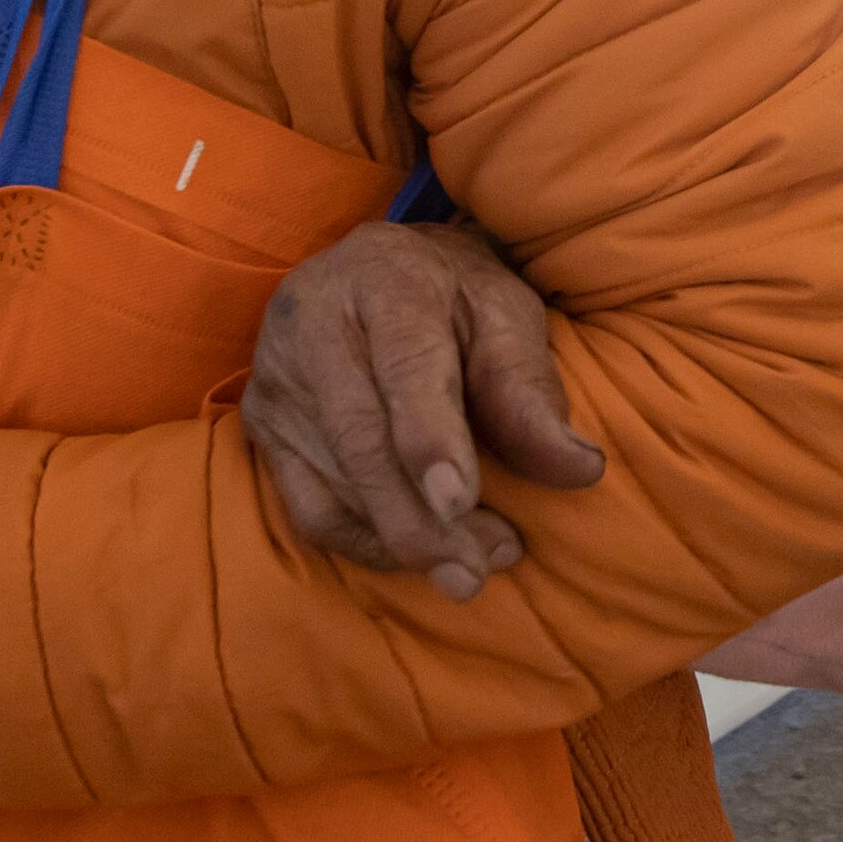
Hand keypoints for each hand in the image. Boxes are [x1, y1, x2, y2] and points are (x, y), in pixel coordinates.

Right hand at [244, 219, 605, 599]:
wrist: (374, 271)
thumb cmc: (453, 297)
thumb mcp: (506, 316)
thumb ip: (531, 391)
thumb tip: (580, 469)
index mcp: (383, 278)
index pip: (405, 366)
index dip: (431, 438)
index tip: (460, 501)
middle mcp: (313, 322)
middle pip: (359, 438)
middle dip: (418, 518)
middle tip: (479, 570)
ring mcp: (277, 376)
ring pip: (332, 483)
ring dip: (403, 540)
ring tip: (472, 566)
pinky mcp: (262, 423)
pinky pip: (308, 507)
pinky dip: (366, 543)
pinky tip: (419, 554)